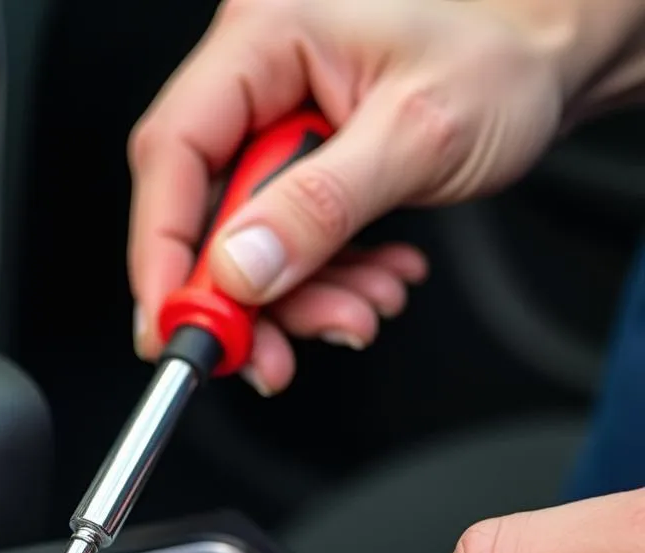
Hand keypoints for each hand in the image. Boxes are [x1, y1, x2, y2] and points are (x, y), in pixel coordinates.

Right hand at [127, 0, 566, 393]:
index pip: (173, 152)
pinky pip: (284, 244)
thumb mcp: (418, 133)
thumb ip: (321, 204)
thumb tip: (239, 269)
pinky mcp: (299, 169)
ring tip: (362, 311)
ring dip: (297, 299)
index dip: (162, 249)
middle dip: (243, 298)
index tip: (176, 322)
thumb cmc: (503, 59)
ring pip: (245, 243)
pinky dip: (323, 282)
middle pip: (204, 212)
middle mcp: (259, 82)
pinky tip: (371, 281)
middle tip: (273, 355)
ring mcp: (276, 129)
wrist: (548, 65)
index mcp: (266, 38)